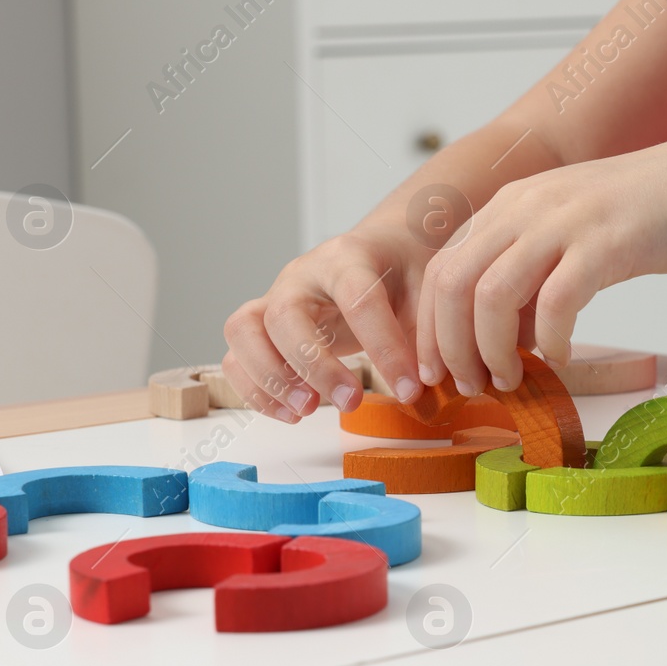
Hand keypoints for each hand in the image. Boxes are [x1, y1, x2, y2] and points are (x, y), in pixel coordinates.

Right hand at [221, 226, 426, 422]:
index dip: (383, 347)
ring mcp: (276, 297)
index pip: (358, 298)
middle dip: (315, 366)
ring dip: (270, 378)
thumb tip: (428, 386)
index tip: (410, 389)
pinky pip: (236, 356)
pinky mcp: (263, 326)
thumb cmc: (406, 274)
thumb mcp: (429, 293)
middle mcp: (302, 275)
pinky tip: (292, 413)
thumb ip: (429, 333)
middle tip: (351, 402)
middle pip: (285, 314)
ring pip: (243, 330)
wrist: (386, 252)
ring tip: (307, 410)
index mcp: (349, 257)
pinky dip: (254, 389)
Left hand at [416, 139, 666, 394]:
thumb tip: (506, 338)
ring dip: (493, 351)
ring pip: (492, 296)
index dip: (430, 328)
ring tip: (511, 379)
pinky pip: (556, 304)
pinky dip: (551, 341)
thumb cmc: (649, 215)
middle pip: (453, 284)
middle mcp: (525, 207)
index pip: (441, 269)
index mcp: (510, 205)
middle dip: (451, 348)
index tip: (439, 373)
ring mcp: (564, 222)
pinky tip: (561, 357)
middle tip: (471, 386)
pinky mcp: (605, 243)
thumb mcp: (569, 234)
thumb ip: (531, 275)